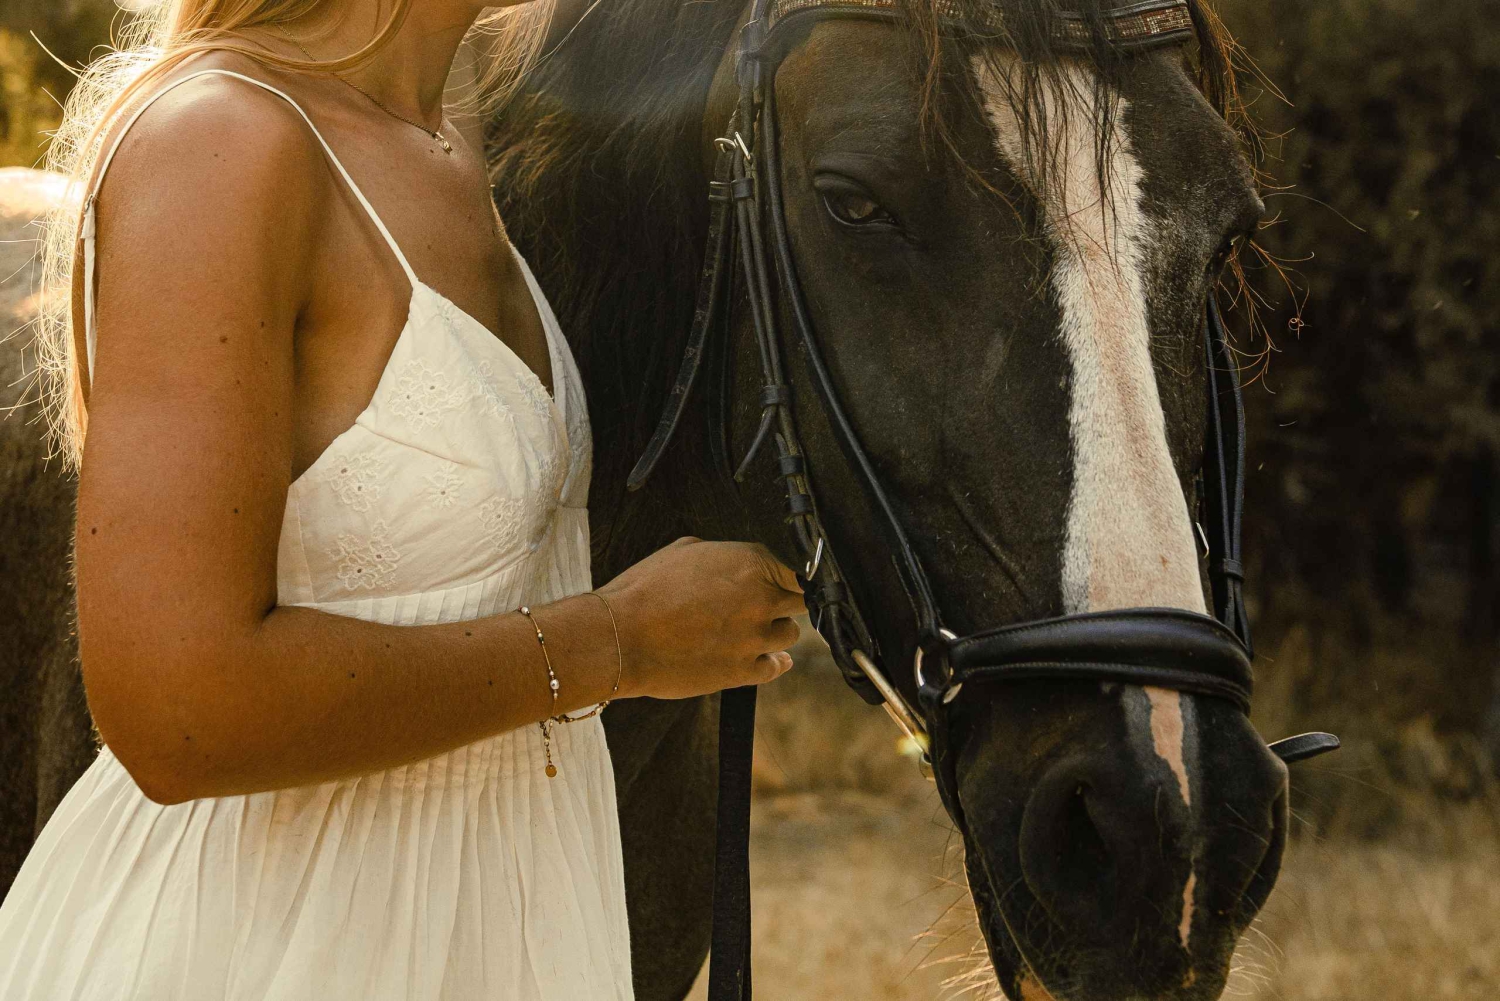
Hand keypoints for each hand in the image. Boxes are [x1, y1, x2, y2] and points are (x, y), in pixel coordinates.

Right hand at [597, 538, 803, 699]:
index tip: (782, 581)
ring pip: (790, 634)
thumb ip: (723, 555)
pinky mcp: (743, 671)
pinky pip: (775, 667)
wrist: (620, 638)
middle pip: (800, 601)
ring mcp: (755, 637)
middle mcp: (761, 598)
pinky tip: (770, 658)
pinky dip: (773, 662)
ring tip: (751, 630)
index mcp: (750, 562)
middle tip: (764, 604)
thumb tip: (735, 563)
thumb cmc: (645, 589)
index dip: (789, 575)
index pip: (798, 568)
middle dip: (784, 601)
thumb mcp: (684, 551)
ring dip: (774, 631)